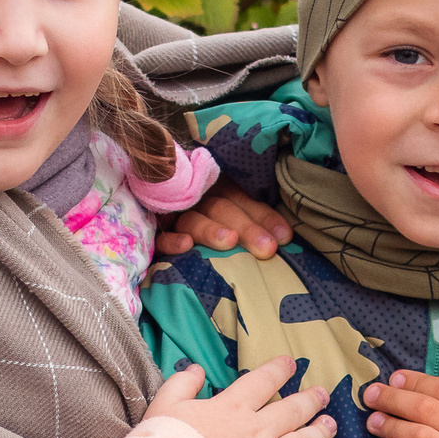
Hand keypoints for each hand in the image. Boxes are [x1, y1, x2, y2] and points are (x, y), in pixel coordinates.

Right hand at [144, 360, 332, 437]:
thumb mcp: (163, 406)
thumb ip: (182, 384)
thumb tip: (197, 370)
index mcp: (233, 407)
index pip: (263, 381)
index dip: (279, 369)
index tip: (290, 363)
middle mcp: (258, 431)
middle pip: (293, 410)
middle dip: (310, 399)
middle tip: (321, 394)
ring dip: (321, 432)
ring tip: (330, 424)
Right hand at [153, 187, 290, 257]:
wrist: (152, 219)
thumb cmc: (215, 223)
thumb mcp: (234, 213)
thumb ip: (254, 218)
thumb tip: (286, 237)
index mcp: (219, 189)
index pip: (242, 199)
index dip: (263, 216)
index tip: (284, 237)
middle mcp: (197, 199)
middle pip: (221, 208)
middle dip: (246, 227)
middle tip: (267, 248)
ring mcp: (173, 215)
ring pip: (192, 220)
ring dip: (211, 230)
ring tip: (230, 242)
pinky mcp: (154, 233)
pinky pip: (161, 237)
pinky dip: (172, 240)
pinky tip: (186, 246)